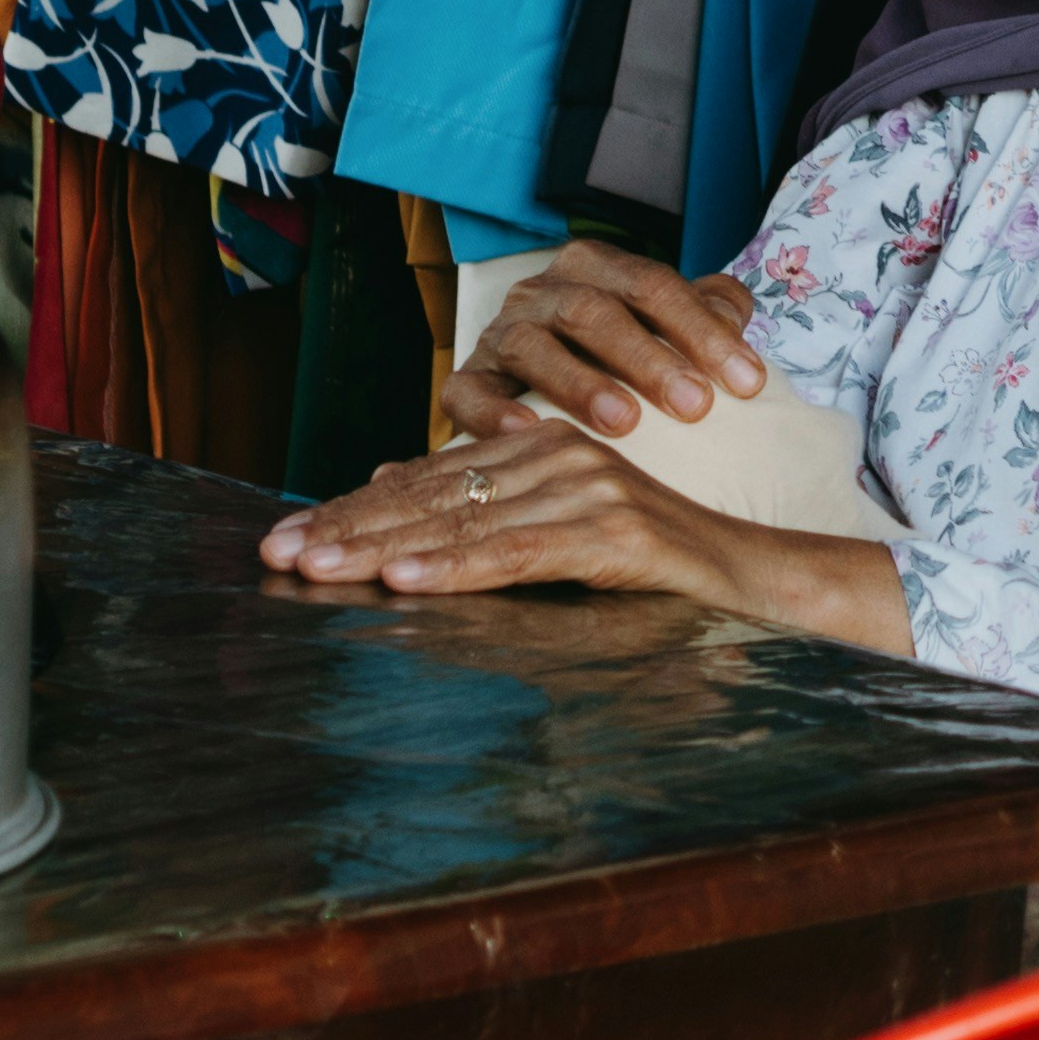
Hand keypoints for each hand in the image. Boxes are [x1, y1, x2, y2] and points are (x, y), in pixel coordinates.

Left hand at [257, 390, 913, 658]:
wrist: (764, 587)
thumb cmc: (659, 575)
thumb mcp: (559, 538)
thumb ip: (484, 512)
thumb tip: (388, 486)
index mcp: (540, 453)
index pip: (427, 482)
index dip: (352, 509)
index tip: (285, 538)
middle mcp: (557, 456)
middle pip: (431, 495)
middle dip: (347, 528)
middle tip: (274, 554)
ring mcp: (587, 489)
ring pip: (462, 521)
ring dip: (381, 548)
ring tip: (316, 568)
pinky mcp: (613, 531)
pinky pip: (517, 553)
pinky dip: (456, 568)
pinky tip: (402, 581)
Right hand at [422, 241, 770, 458]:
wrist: (545, 393)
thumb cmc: (623, 359)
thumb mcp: (670, 328)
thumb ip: (708, 313)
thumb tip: (734, 315)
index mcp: (593, 267)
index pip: (652, 286)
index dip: (702, 330)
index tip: (749, 383)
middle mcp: (540, 293)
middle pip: (593, 312)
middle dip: (649, 358)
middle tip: (696, 406)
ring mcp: (499, 336)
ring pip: (532, 347)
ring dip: (579, 382)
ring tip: (625, 423)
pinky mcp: (467, 382)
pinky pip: (469, 393)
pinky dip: (495, 414)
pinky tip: (532, 434)